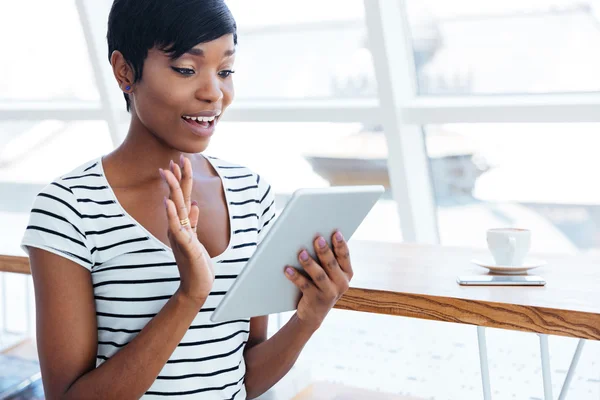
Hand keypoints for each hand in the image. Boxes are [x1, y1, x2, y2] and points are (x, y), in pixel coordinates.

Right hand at [160, 155, 213, 305]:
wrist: (197, 285)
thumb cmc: (196, 263)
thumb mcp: (195, 239)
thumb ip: (193, 223)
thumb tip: (196, 205)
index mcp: (184, 224)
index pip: (183, 197)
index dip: (182, 179)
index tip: (180, 160)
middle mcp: (179, 227)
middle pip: (178, 198)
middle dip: (177, 178)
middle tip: (173, 159)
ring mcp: (181, 236)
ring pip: (176, 209)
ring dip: (172, 191)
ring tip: (168, 173)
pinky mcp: (185, 246)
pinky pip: (177, 228)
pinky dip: (172, 215)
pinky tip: (168, 203)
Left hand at [284, 231, 352, 330]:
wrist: (313, 314)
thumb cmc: (321, 285)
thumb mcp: (330, 274)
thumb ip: (328, 259)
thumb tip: (317, 237)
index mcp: (347, 273)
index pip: (344, 256)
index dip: (341, 244)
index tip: (335, 232)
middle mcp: (341, 283)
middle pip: (332, 264)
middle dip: (324, 251)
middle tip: (317, 239)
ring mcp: (329, 293)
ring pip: (319, 276)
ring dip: (310, 263)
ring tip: (301, 253)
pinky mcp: (315, 300)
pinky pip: (304, 286)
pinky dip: (296, 277)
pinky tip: (288, 270)